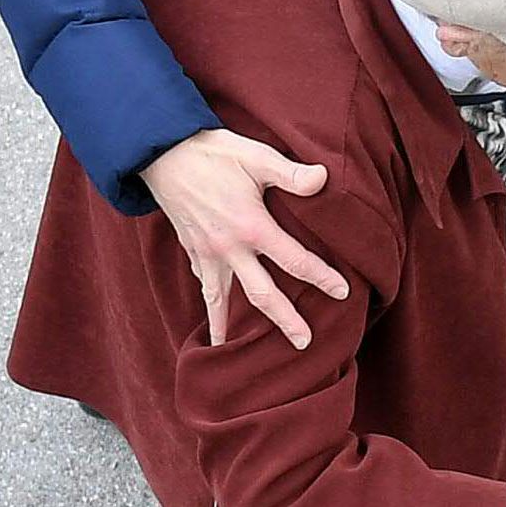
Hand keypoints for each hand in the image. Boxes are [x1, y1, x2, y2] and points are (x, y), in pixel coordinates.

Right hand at [140, 128, 350, 349]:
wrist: (162, 154)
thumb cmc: (215, 154)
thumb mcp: (256, 157)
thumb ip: (291, 173)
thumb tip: (324, 177)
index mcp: (252, 227)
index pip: (295, 260)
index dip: (321, 277)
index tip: (342, 292)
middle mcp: (229, 249)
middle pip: (262, 294)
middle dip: (285, 320)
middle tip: (304, 344)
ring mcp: (207, 254)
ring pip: (224, 300)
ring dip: (233, 327)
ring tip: (239, 353)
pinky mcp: (192, 252)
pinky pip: (204, 288)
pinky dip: (210, 309)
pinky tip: (215, 326)